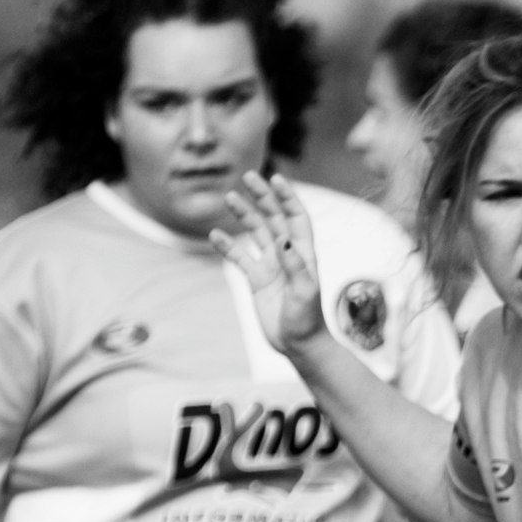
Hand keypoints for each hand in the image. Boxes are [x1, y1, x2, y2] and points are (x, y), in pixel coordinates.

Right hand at [214, 175, 327, 348]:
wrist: (299, 345)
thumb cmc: (307, 320)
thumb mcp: (304, 293)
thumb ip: (295, 266)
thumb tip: (284, 240)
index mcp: (304, 254)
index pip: (297, 218)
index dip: (288, 198)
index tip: (276, 178)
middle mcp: (288, 256)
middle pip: (274, 219)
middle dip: (263, 197)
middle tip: (248, 176)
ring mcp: (271, 266)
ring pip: (255, 233)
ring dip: (244, 215)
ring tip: (229, 198)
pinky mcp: (256, 280)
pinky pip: (240, 257)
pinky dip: (227, 246)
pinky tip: (214, 235)